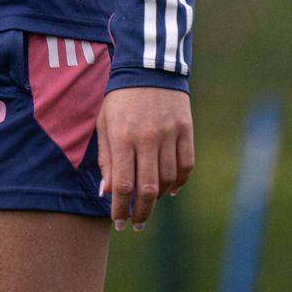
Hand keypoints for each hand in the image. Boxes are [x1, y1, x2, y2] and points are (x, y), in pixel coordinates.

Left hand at [96, 86, 193, 230]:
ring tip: (150, 204)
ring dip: (159, 198)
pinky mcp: (186, 130)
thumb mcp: (105, 124)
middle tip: (136, 223)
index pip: (123, 184)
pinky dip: (180, 182)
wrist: (148, 68)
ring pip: (168, 179)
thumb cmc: (120, 99)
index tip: (119, 222)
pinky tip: (171, 189)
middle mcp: (147, 138)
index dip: (121, 208)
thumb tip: (108, 193)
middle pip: (148, 188)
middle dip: (142, 212)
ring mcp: (169, 134)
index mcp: (122, 136)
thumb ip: (106, 159)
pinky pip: (186, 165)